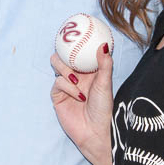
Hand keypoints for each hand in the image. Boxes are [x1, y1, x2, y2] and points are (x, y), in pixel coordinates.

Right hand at [50, 45, 113, 164]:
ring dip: (66, 71)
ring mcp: (66, 85)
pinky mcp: (58, 96)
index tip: (79, 32)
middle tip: (71, 56)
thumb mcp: (106, 84)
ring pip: (57, 67)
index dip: (77, 43)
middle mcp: (76, 76)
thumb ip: (104, 64)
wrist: (95, 132)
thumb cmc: (104, 109)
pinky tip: (78, 96)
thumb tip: (103, 45)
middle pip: (63, 56)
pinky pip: (57, 83)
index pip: (79, 52)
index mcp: (88, 71)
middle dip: (65, 54)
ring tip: (76, 80)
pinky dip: (67, 87)